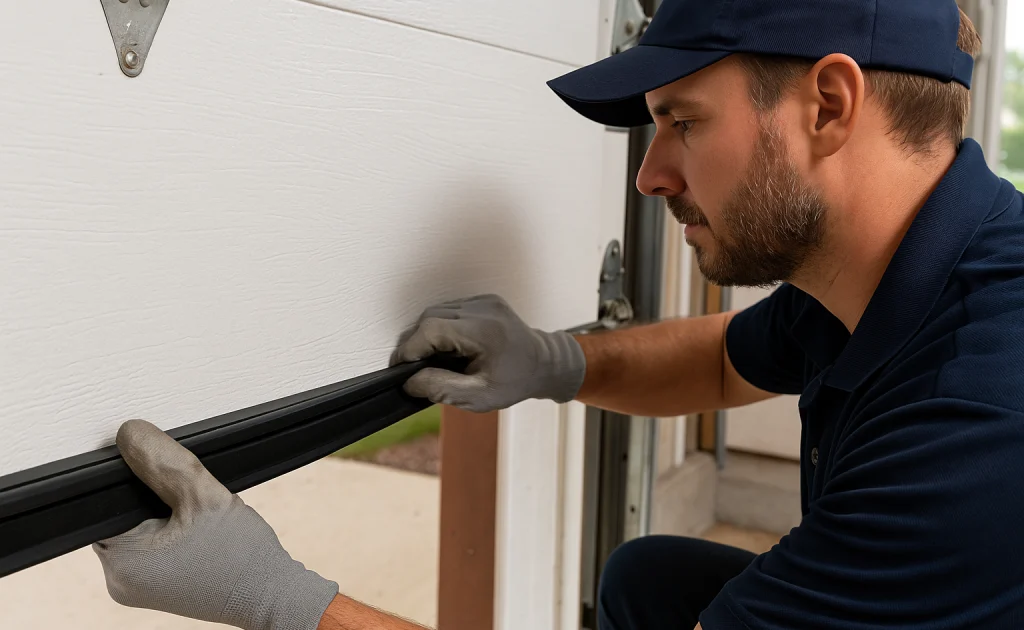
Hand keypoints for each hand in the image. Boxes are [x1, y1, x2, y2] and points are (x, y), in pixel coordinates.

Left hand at [93, 420, 339, 629]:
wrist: (270, 594)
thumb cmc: (243, 557)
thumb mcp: (204, 497)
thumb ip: (164, 463)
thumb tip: (130, 434)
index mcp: (123, 562)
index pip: (106, 501)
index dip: (133, 478)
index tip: (164, 476)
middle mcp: (119, 581)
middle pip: (122, 513)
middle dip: (153, 498)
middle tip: (190, 502)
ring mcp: (135, 588)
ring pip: (138, 528)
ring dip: (164, 514)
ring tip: (197, 520)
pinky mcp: (153, 588)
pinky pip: (150, 548)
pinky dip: (171, 532)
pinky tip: (197, 534)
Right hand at [390, 294, 585, 412]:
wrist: (544, 363)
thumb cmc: (516, 382)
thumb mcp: (479, 396)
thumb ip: (442, 388)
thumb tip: (409, 381)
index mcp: (484, 331)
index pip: (432, 328)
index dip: (410, 347)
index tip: (401, 368)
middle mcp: (483, 309)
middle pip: (430, 316)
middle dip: (415, 342)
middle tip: (411, 369)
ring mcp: (483, 301)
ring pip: (436, 311)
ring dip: (426, 334)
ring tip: (428, 360)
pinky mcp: (482, 300)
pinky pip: (448, 310)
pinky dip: (439, 328)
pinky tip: (445, 347)